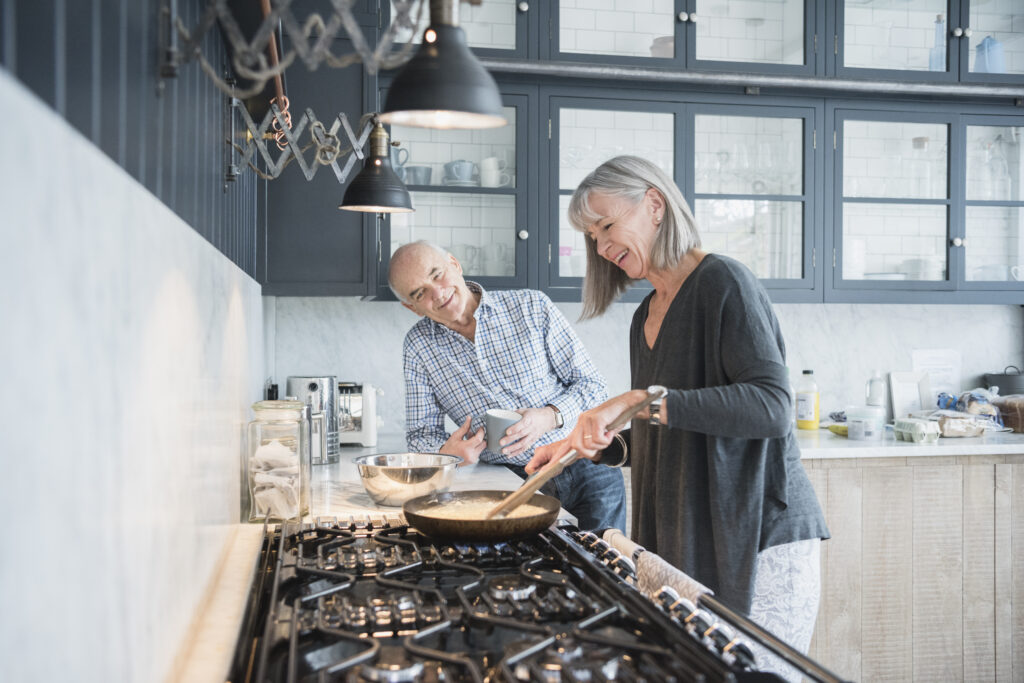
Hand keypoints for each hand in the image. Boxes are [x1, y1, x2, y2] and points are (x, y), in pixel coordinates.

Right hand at [439, 416, 484, 465]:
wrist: (445, 460)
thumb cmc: (448, 449)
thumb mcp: (455, 436)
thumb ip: (464, 427)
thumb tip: (469, 419)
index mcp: (466, 448)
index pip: (479, 439)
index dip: (481, 432)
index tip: (480, 428)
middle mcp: (471, 455)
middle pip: (483, 443)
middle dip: (480, 437)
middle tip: (474, 433)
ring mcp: (473, 459)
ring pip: (482, 448)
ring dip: (478, 442)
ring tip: (469, 439)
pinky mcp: (473, 461)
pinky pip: (479, 452)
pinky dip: (476, 447)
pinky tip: (469, 445)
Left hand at [497, 406, 558, 457]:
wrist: (547, 420)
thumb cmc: (534, 414)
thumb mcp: (525, 410)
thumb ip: (514, 414)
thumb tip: (502, 416)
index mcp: (530, 418)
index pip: (523, 424)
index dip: (515, 428)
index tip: (507, 432)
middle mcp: (532, 428)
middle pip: (521, 435)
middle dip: (510, 439)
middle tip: (501, 443)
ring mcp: (533, 435)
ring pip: (523, 443)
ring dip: (513, 448)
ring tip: (504, 451)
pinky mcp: (533, 441)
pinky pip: (525, 448)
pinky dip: (517, 452)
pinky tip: (509, 455)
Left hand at [528, 390, 648, 470]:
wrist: (629, 403)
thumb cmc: (616, 419)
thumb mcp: (601, 434)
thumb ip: (590, 443)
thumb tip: (582, 454)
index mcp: (580, 426)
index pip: (566, 444)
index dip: (558, 458)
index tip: (548, 470)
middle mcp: (581, 421)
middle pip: (576, 448)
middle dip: (590, 452)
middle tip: (602, 444)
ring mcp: (587, 419)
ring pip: (587, 445)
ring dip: (601, 445)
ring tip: (608, 435)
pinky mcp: (596, 419)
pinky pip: (597, 440)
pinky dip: (607, 439)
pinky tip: (611, 431)